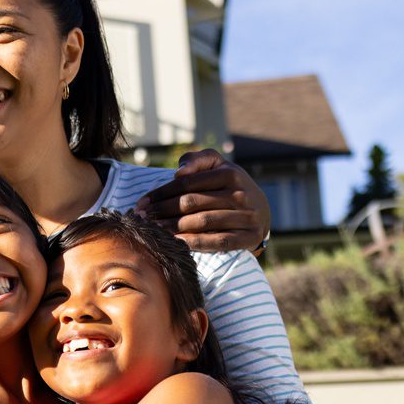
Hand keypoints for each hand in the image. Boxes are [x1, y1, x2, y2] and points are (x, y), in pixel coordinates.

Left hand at [136, 149, 270, 252]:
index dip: (161, 193)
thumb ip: (197, 160)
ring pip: (202, 222)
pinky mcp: (249, 237)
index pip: (186, 184)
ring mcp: (247, 216)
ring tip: (153, 231)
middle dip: (162, 211)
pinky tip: (177, 243)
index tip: (142, 203)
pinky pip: (218, 241)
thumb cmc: (229, 186)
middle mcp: (240, 194)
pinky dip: (195, 243)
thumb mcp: (218, 166)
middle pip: (192, 203)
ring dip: (173, 228)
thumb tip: (179, 172)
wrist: (261, 211)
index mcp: (230, 173)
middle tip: (142, 219)